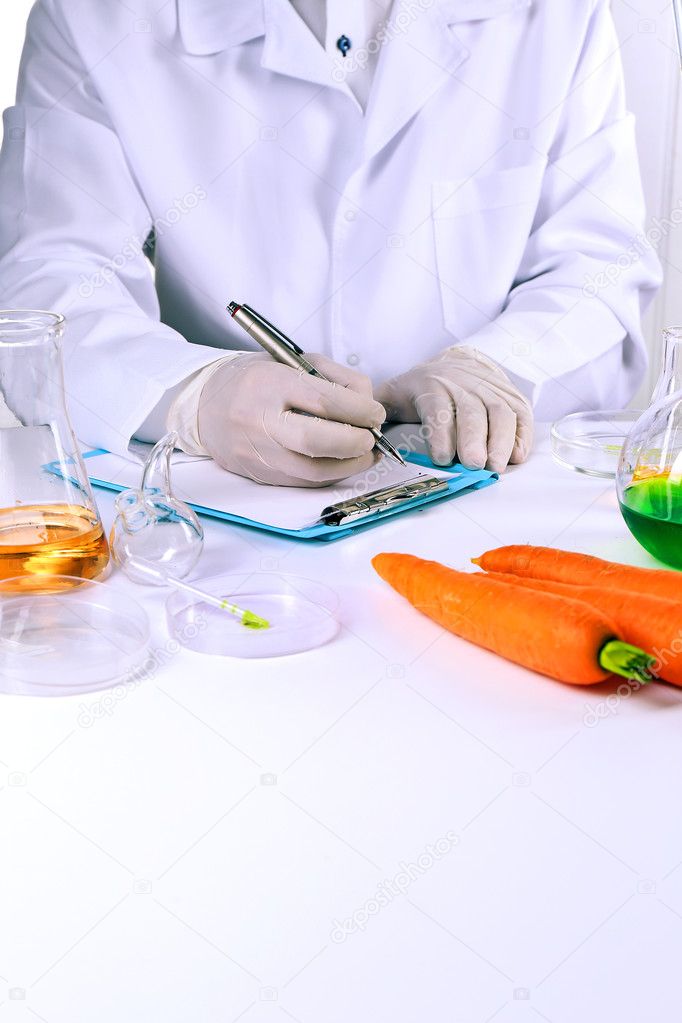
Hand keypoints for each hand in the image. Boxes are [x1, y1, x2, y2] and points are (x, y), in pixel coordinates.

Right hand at [196, 352, 385, 486]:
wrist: (203, 405)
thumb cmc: (254, 380)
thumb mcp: (292, 361)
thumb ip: (334, 378)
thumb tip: (368, 404)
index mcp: (269, 384)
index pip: (325, 401)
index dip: (360, 411)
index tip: (375, 413)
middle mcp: (259, 420)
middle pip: (318, 441)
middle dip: (355, 442)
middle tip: (371, 437)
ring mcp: (257, 452)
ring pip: (313, 470)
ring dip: (349, 465)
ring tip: (365, 454)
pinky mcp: (258, 474)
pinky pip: (303, 482)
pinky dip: (330, 475)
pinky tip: (343, 463)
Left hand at [374, 346, 533, 472]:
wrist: (458, 362)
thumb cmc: (421, 389)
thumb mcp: (392, 395)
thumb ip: (375, 412)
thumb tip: (360, 432)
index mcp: (431, 386)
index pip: (437, 407)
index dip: (441, 432)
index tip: (442, 457)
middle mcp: (463, 385)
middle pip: (473, 411)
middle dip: (474, 439)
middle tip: (475, 465)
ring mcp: (491, 389)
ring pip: (500, 412)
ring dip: (501, 441)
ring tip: (497, 466)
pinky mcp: (512, 397)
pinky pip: (521, 414)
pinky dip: (522, 436)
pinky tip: (517, 456)